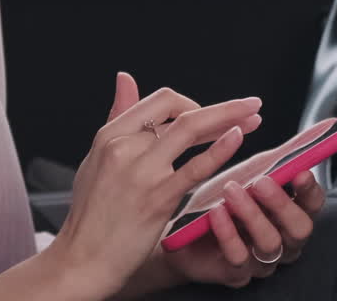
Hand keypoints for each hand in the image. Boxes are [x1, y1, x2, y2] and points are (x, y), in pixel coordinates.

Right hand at [45, 73, 262, 298]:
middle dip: (221, 105)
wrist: (82, 258)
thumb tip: (125, 78)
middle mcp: (123, 146)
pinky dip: (220, 148)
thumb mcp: (96, 159)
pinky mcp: (157, 198)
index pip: (158, 101)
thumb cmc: (91, 213)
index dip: (191, 103)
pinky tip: (239, 137)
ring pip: (189, 129)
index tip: (211, 116)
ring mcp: (141, 171)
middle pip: (178, 109)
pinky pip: (195, 167)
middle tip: (250, 105)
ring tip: (255, 117)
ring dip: (229, 117)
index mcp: (109, 135)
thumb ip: (117, 118)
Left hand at [158, 119, 332, 288]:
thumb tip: (326, 125)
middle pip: (299, 229)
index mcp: (291, 213)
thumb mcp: (256, 170)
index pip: (313, 204)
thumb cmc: (225, 198)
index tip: (300, 170)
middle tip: (261, 181)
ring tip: (231, 190)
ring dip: (251, 214)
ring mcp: (261, 259)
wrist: (184, 231)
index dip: (310, 189)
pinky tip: (216, 212)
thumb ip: (287, 152)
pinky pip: (239, 258)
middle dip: (281, 203)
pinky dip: (228, 233)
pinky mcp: (236, 272)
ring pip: (270, 243)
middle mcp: (283, 239)